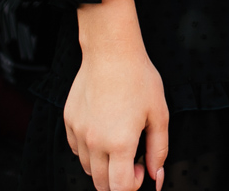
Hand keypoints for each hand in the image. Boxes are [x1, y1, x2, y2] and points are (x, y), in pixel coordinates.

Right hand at [68, 0, 168, 190]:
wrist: (111, 51)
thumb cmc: (137, 77)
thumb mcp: (159, 114)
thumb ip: (158, 150)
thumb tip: (155, 174)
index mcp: (120, 143)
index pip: (119, 188)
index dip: (132, 185)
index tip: (139, 168)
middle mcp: (95, 142)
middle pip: (101, 184)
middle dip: (118, 179)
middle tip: (131, 157)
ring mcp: (79, 132)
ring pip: (87, 168)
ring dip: (103, 165)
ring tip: (117, 141)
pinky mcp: (69, 121)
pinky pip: (76, 149)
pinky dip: (89, 150)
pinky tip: (102, 131)